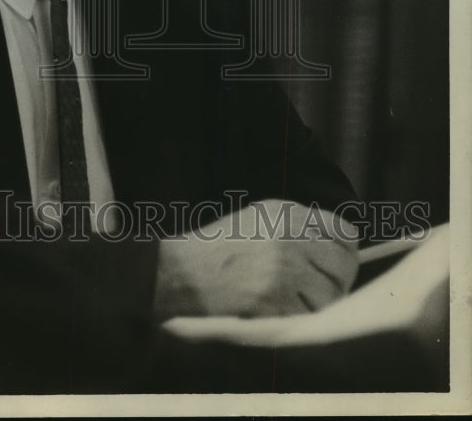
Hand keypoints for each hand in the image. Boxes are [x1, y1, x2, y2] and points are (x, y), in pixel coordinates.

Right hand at [153, 198, 358, 318]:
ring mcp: (284, 271)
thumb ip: (299, 225)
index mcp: (287, 214)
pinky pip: (308, 316)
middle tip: (326, 286)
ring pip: (330, 295)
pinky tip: (281, 307)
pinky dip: (300, 317)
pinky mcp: (275, 301)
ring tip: (298, 298)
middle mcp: (290, 238)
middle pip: (344, 266)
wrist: (185, 271)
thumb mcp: (260, 218)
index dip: (347, 251)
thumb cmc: (223, 246)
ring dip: (320, 302)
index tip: (340, 261)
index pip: (344, 233)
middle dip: (339, 280)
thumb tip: (340, 245)